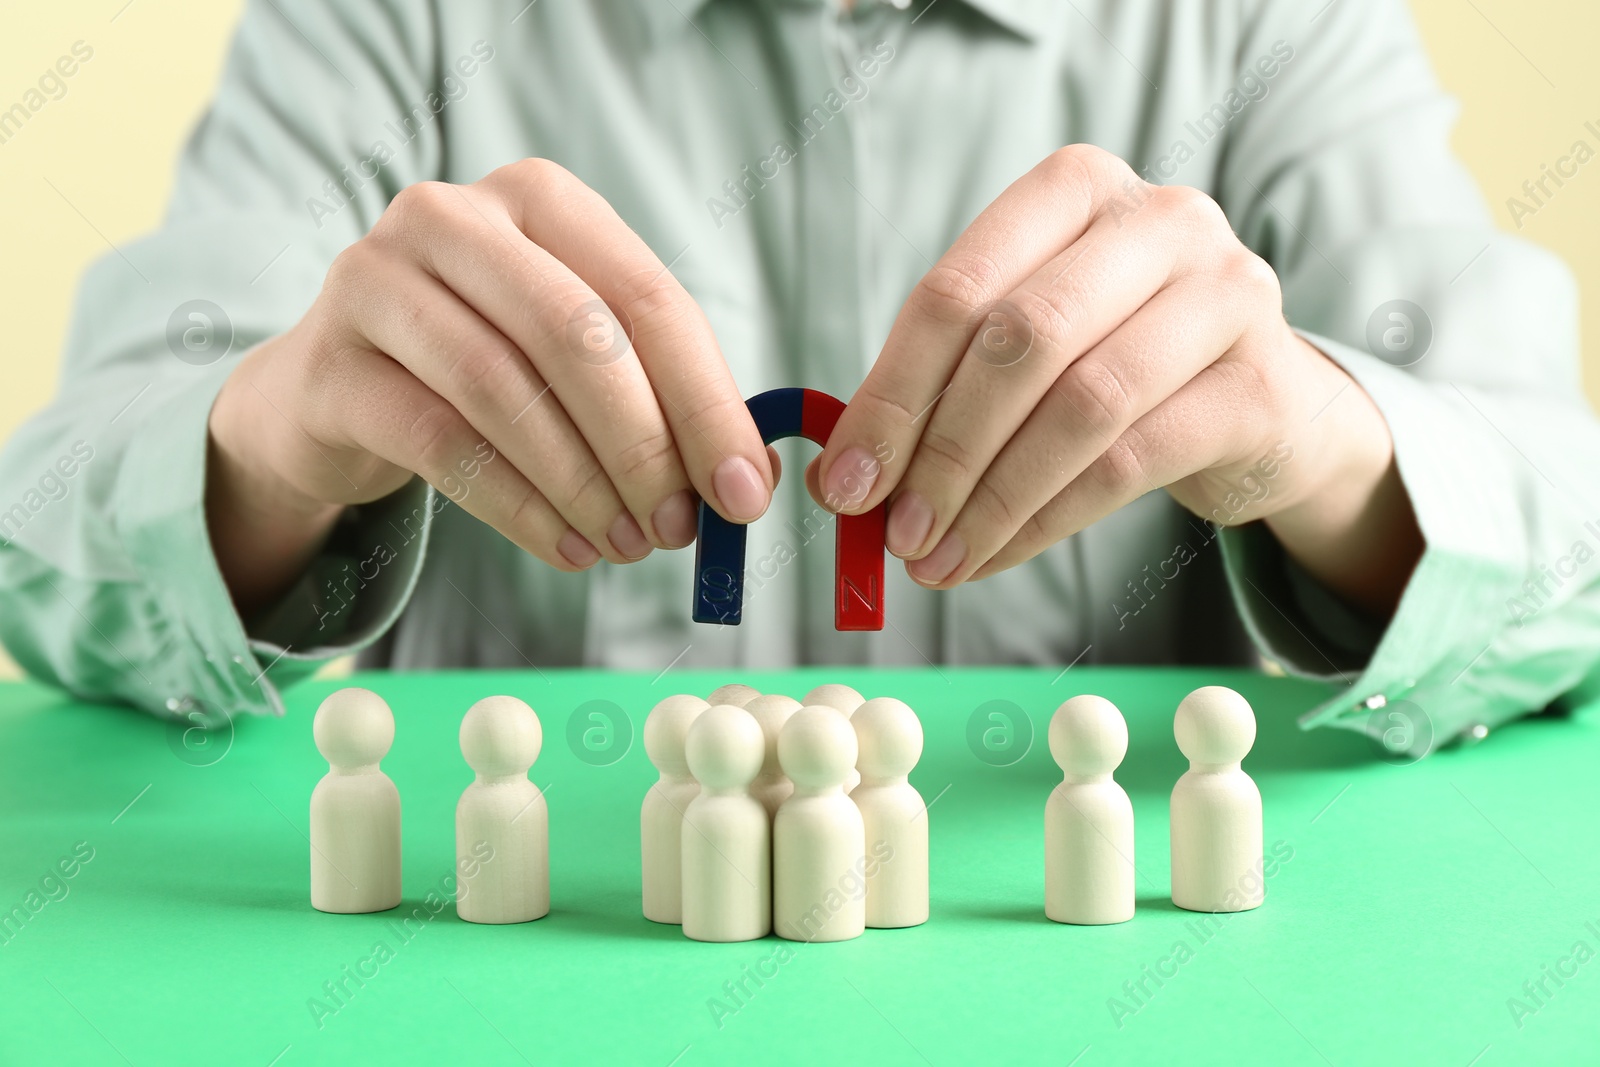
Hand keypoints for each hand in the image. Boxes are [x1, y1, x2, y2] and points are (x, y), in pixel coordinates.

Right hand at [208, 159, 775, 611]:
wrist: (331, 394)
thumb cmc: (481, 371)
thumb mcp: (571, 359)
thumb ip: (656, 395)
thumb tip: (749, 479)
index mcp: (539, 199)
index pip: (648, 297)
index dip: (708, 403)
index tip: (746, 492)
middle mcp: (452, 218)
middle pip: (578, 334)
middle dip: (645, 446)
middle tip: (678, 527)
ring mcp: (376, 281)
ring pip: (505, 389)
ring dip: (583, 485)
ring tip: (626, 547)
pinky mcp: (330, 365)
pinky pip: (442, 443)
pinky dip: (520, 508)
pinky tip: (566, 549)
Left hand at [812, 145, 1418, 615]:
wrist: (1265, 405)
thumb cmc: (1119, 362)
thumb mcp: (1029, 349)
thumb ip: (941, 388)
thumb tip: (842, 477)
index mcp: (1076, 189)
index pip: (958, 290)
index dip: (892, 394)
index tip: (846, 482)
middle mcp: (1159, 221)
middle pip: (1019, 339)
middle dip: (942, 450)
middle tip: (895, 531)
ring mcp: (1224, 295)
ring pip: (1081, 403)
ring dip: (993, 497)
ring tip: (938, 558)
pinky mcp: (1259, 385)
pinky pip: (1132, 461)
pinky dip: (1049, 519)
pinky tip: (999, 554)